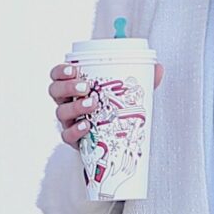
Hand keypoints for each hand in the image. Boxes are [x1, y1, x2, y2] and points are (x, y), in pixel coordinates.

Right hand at [49, 56, 163, 147]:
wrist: (113, 145)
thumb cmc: (114, 113)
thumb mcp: (127, 95)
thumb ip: (142, 80)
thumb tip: (159, 68)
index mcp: (74, 88)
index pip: (57, 75)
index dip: (61, 71)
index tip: (73, 68)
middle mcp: (67, 103)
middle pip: (55, 91)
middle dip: (68, 86)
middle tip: (86, 86)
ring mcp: (68, 123)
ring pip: (61, 112)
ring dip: (75, 107)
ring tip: (93, 104)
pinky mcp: (74, 141)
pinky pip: (67, 136)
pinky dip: (75, 130)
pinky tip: (87, 126)